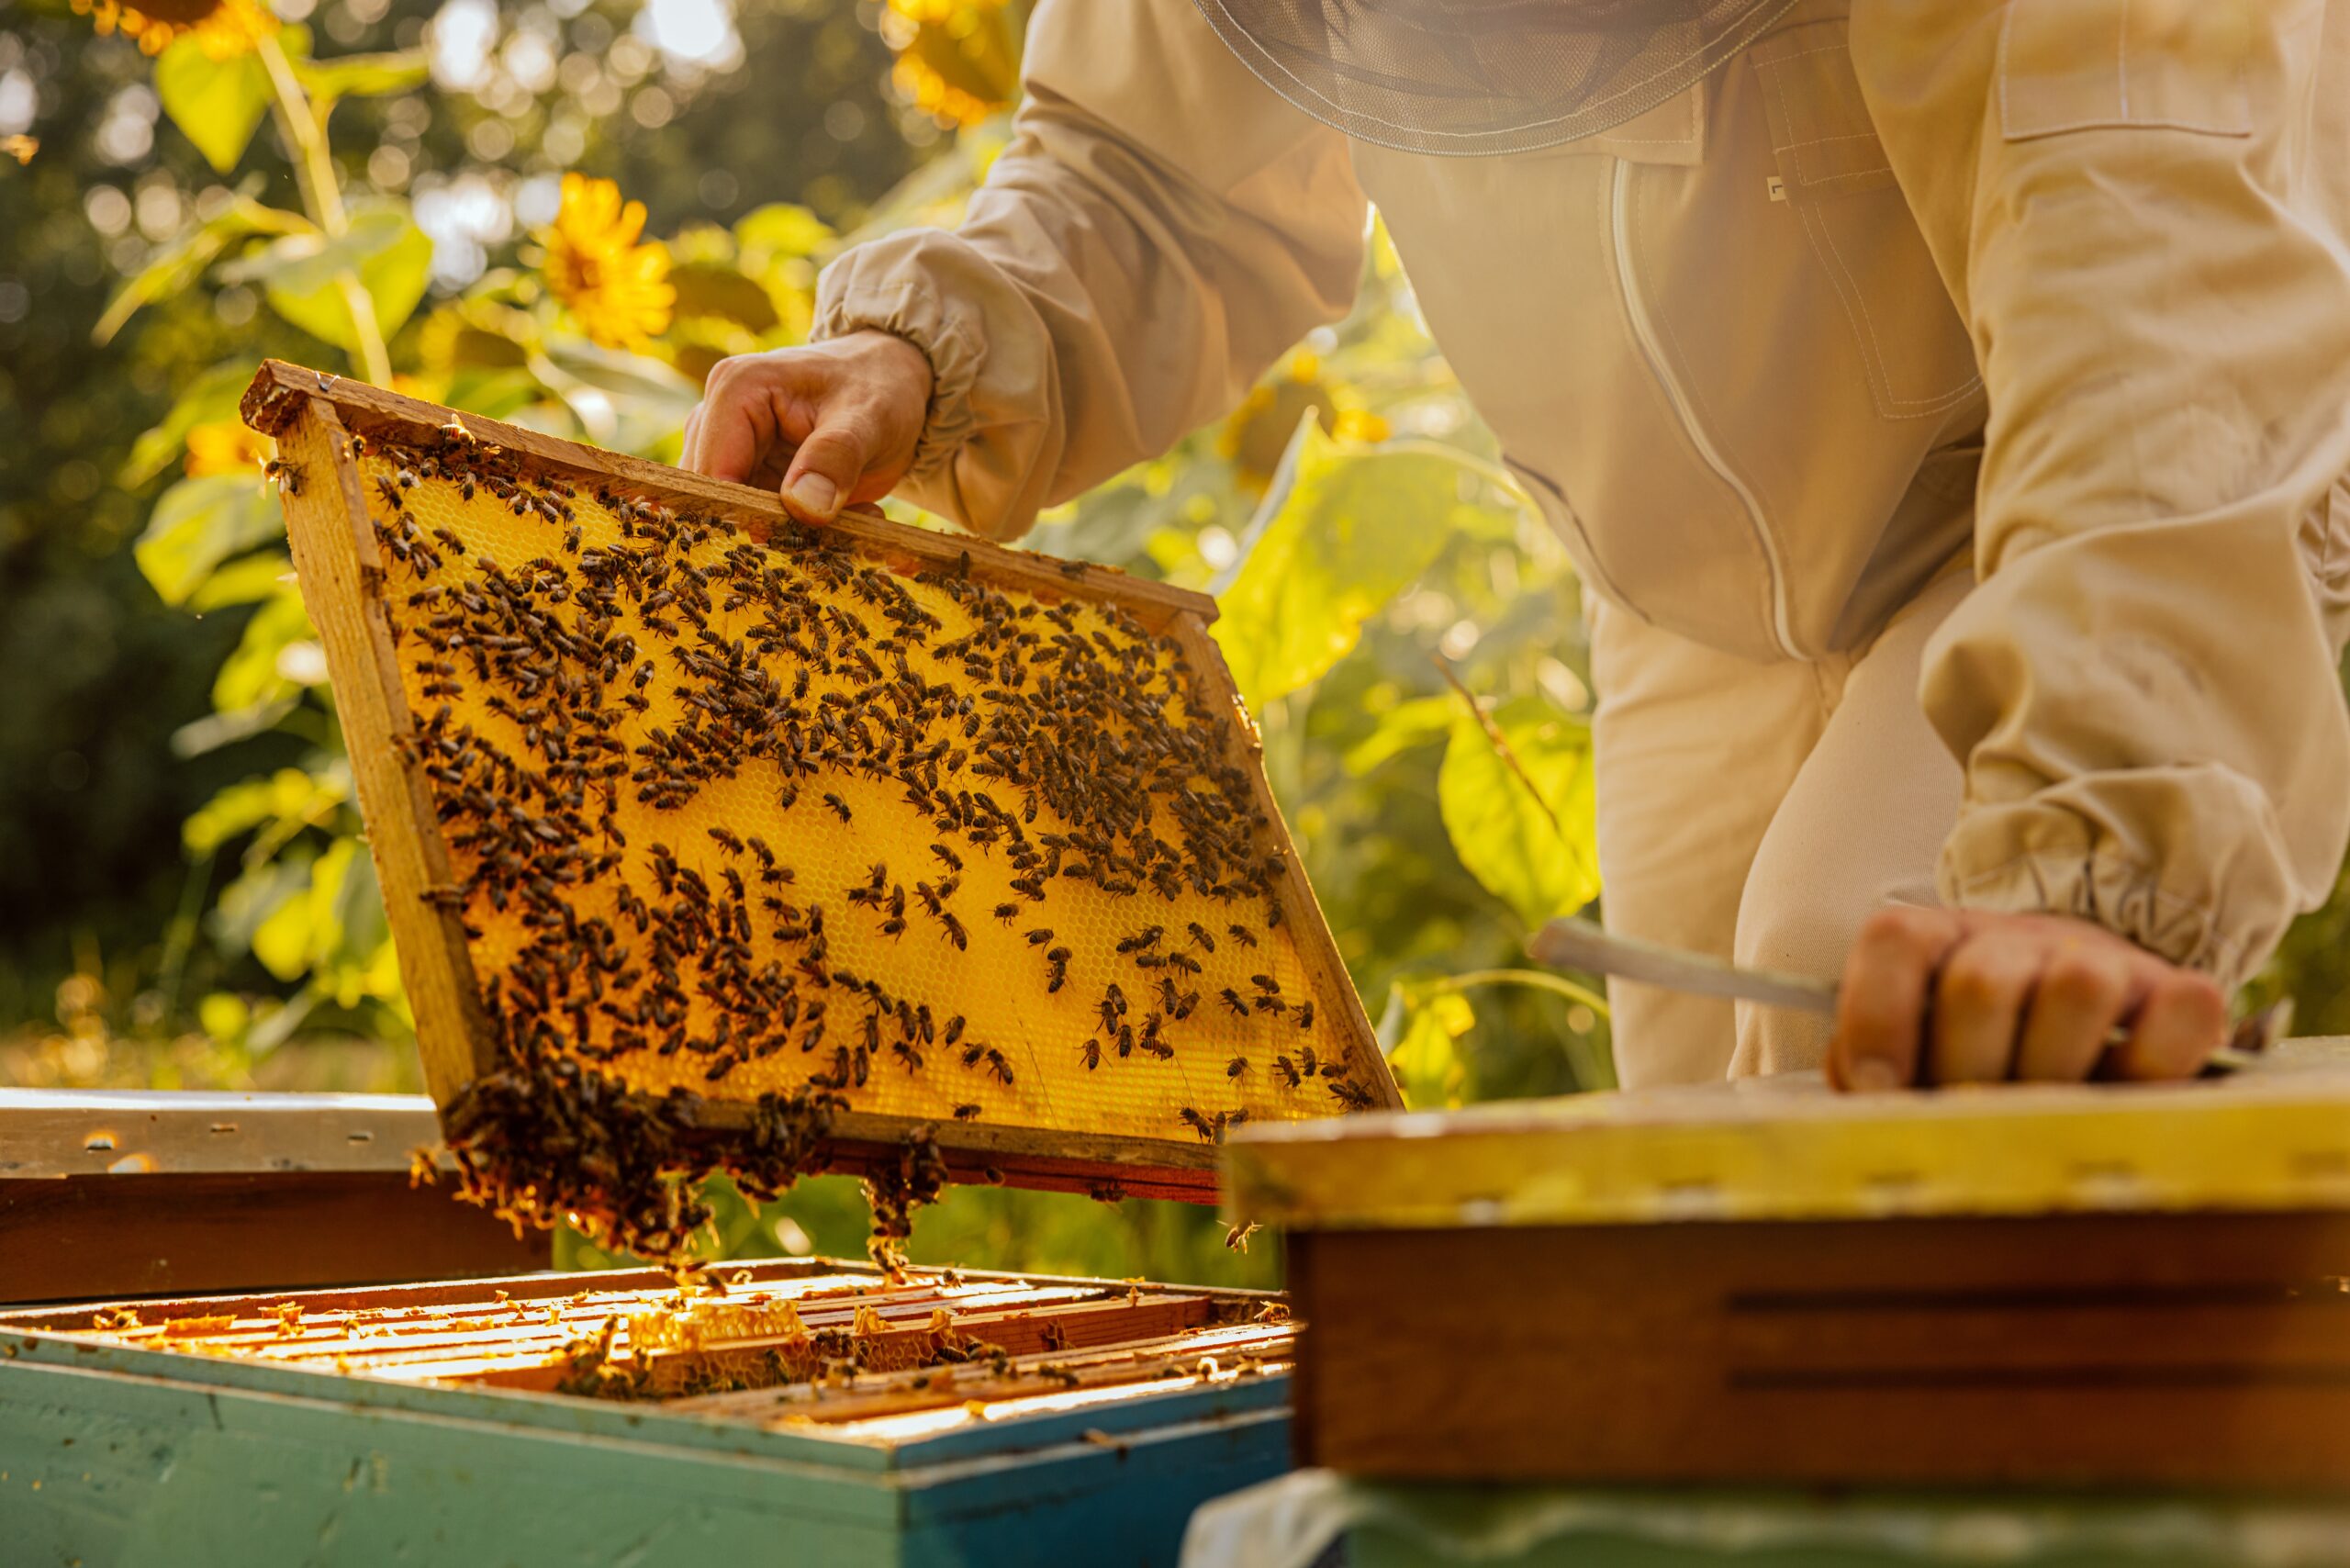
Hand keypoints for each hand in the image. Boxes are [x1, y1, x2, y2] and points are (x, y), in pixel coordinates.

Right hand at [680, 332, 933, 522]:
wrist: (891, 384)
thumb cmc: (879, 387)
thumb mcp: (869, 418)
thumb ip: (835, 458)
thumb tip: (803, 507)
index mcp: (737, 390)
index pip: (713, 471)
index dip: (743, 516)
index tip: (791, 545)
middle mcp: (717, 419)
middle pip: (717, 498)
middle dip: (770, 528)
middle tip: (834, 537)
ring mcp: (729, 450)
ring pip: (735, 515)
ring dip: (788, 533)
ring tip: (851, 519)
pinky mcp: (747, 477)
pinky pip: (757, 519)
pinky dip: (798, 531)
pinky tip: (847, 518)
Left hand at [1829, 907, 2227, 1089]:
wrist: (2097, 1031)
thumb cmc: (1983, 1060)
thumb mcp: (1913, 1057)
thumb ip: (1873, 1072)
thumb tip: (1871, 1101)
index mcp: (1940, 943)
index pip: (1896, 941)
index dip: (1879, 1016)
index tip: (1877, 1089)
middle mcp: (2017, 941)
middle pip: (1980, 985)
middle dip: (1968, 1069)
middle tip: (1972, 1115)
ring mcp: (2103, 961)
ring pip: (2077, 987)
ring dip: (2056, 1069)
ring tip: (2046, 1113)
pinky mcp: (2177, 994)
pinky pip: (2183, 1009)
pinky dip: (2161, 1058)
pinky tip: (2129, 1092)